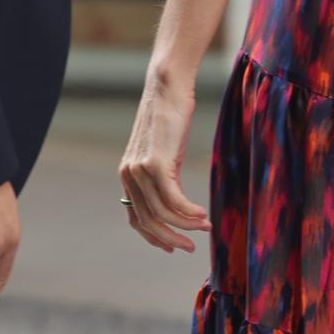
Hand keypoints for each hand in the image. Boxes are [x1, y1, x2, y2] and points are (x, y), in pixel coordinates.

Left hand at [120, 67, 209, 253]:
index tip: (175, 246)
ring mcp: (139, 170)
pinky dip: (189, 212)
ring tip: (204, 227)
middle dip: (171, 238)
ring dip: (185, 225)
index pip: (136, 217)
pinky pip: (172, 199)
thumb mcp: (165, 151)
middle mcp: (129, 175)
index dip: (155, 237)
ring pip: (161, 213)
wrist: (168, 86)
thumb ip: (165, 177)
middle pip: (148, 221)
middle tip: (191, 247)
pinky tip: (202, 215)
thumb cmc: (171, 115)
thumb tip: (178, 202)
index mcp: (128, 174)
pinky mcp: (154, 163)